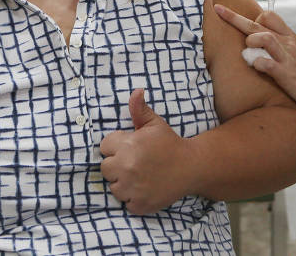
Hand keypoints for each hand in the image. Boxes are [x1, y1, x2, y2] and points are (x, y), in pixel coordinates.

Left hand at [99, 89, 190, 214]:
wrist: (192, 166)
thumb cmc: (170, 143)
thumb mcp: (155, 124)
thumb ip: (140, 109)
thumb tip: (136, 91)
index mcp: (128, 145)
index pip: (104, 147)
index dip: (116, 147)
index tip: (129, 148)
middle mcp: (127, 167)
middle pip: (105, 168)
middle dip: (117, 165)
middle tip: (135, 162)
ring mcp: (132, 188)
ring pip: (113, 187)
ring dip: (123, 183)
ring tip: (140, 176)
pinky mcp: (139, 204)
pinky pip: (126, 203)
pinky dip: (133, 198)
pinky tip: (145, 188)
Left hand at [213, 4, 295, 116]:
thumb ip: (282, 48)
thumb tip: (264, 45)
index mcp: (290, 38)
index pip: (269, 16)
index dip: (253, 17)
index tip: (242, 21)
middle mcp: (288, 43)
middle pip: (259, 23)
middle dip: (235, 16)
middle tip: (218, 9)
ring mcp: (287, 57)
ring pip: (264, 37)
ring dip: (251, 41)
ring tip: (248, 50)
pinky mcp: (286, 73)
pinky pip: (266, 63)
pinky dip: (256, 63)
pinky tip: (255, 66)